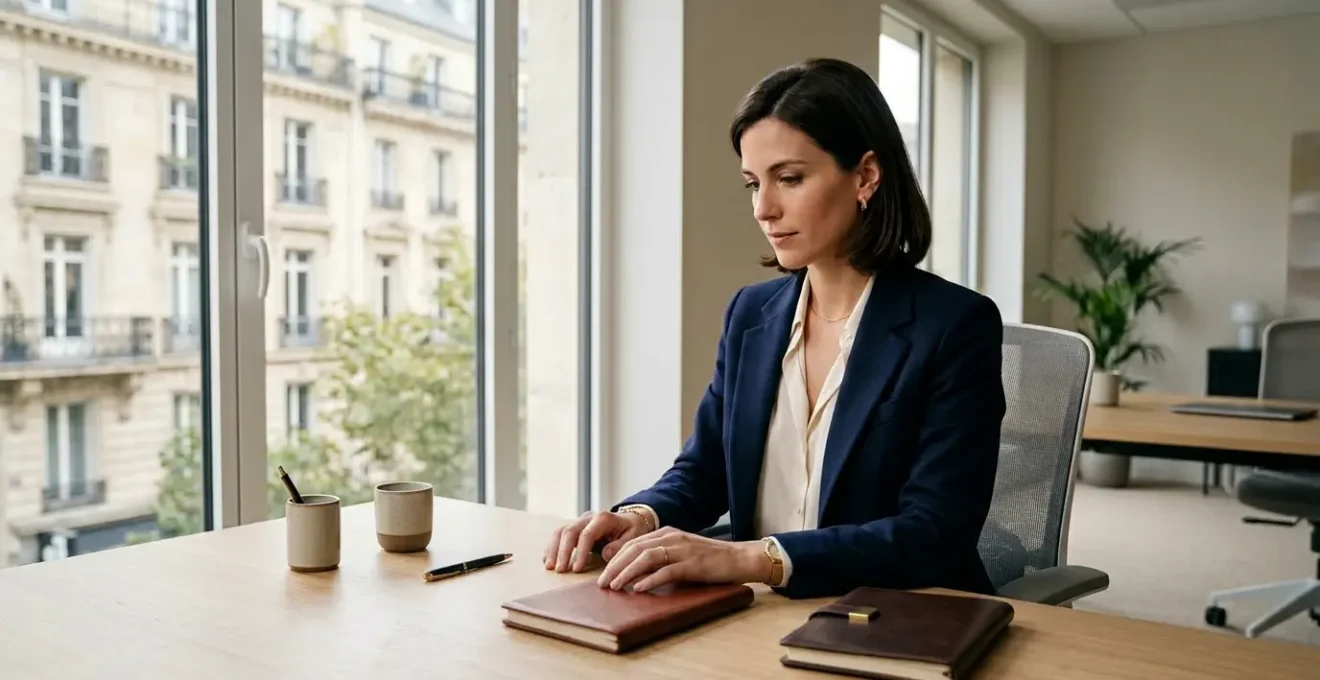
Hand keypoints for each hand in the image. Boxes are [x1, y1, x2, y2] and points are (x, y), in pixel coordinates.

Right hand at [543, 510, 650, 572]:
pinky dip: (551, 546)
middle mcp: (588, 517)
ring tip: (549, 567)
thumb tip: (605, 555)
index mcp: (603, 518)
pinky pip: (559, 534)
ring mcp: (580, 521)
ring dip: (553, 549)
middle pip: (570, 531)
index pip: (587, 534)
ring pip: (561, 531)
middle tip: (560, 570)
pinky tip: (547, 559)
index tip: (577, 569)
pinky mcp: (575, 527)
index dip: (580, 552)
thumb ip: (620, 546)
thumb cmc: (633, 529)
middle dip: (562, 552)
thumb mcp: (634, 537)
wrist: (630, 519)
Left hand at [596, 527, 768, 592]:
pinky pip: (666, 570)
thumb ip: (660, 559)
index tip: (603, 574)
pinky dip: (650, 579)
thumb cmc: (709, 560)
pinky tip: (638, 588)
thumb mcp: (680, 554)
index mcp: (666, 533)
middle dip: (615, 566)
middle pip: (634, 549)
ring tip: (615, 586)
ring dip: (627, 572)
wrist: (739, 558)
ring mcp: (682, 549)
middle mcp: (671, 537)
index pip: (633, 544)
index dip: (615, 559)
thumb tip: (635, 574)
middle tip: (602, 583)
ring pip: (646, 558)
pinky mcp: (693, 564)